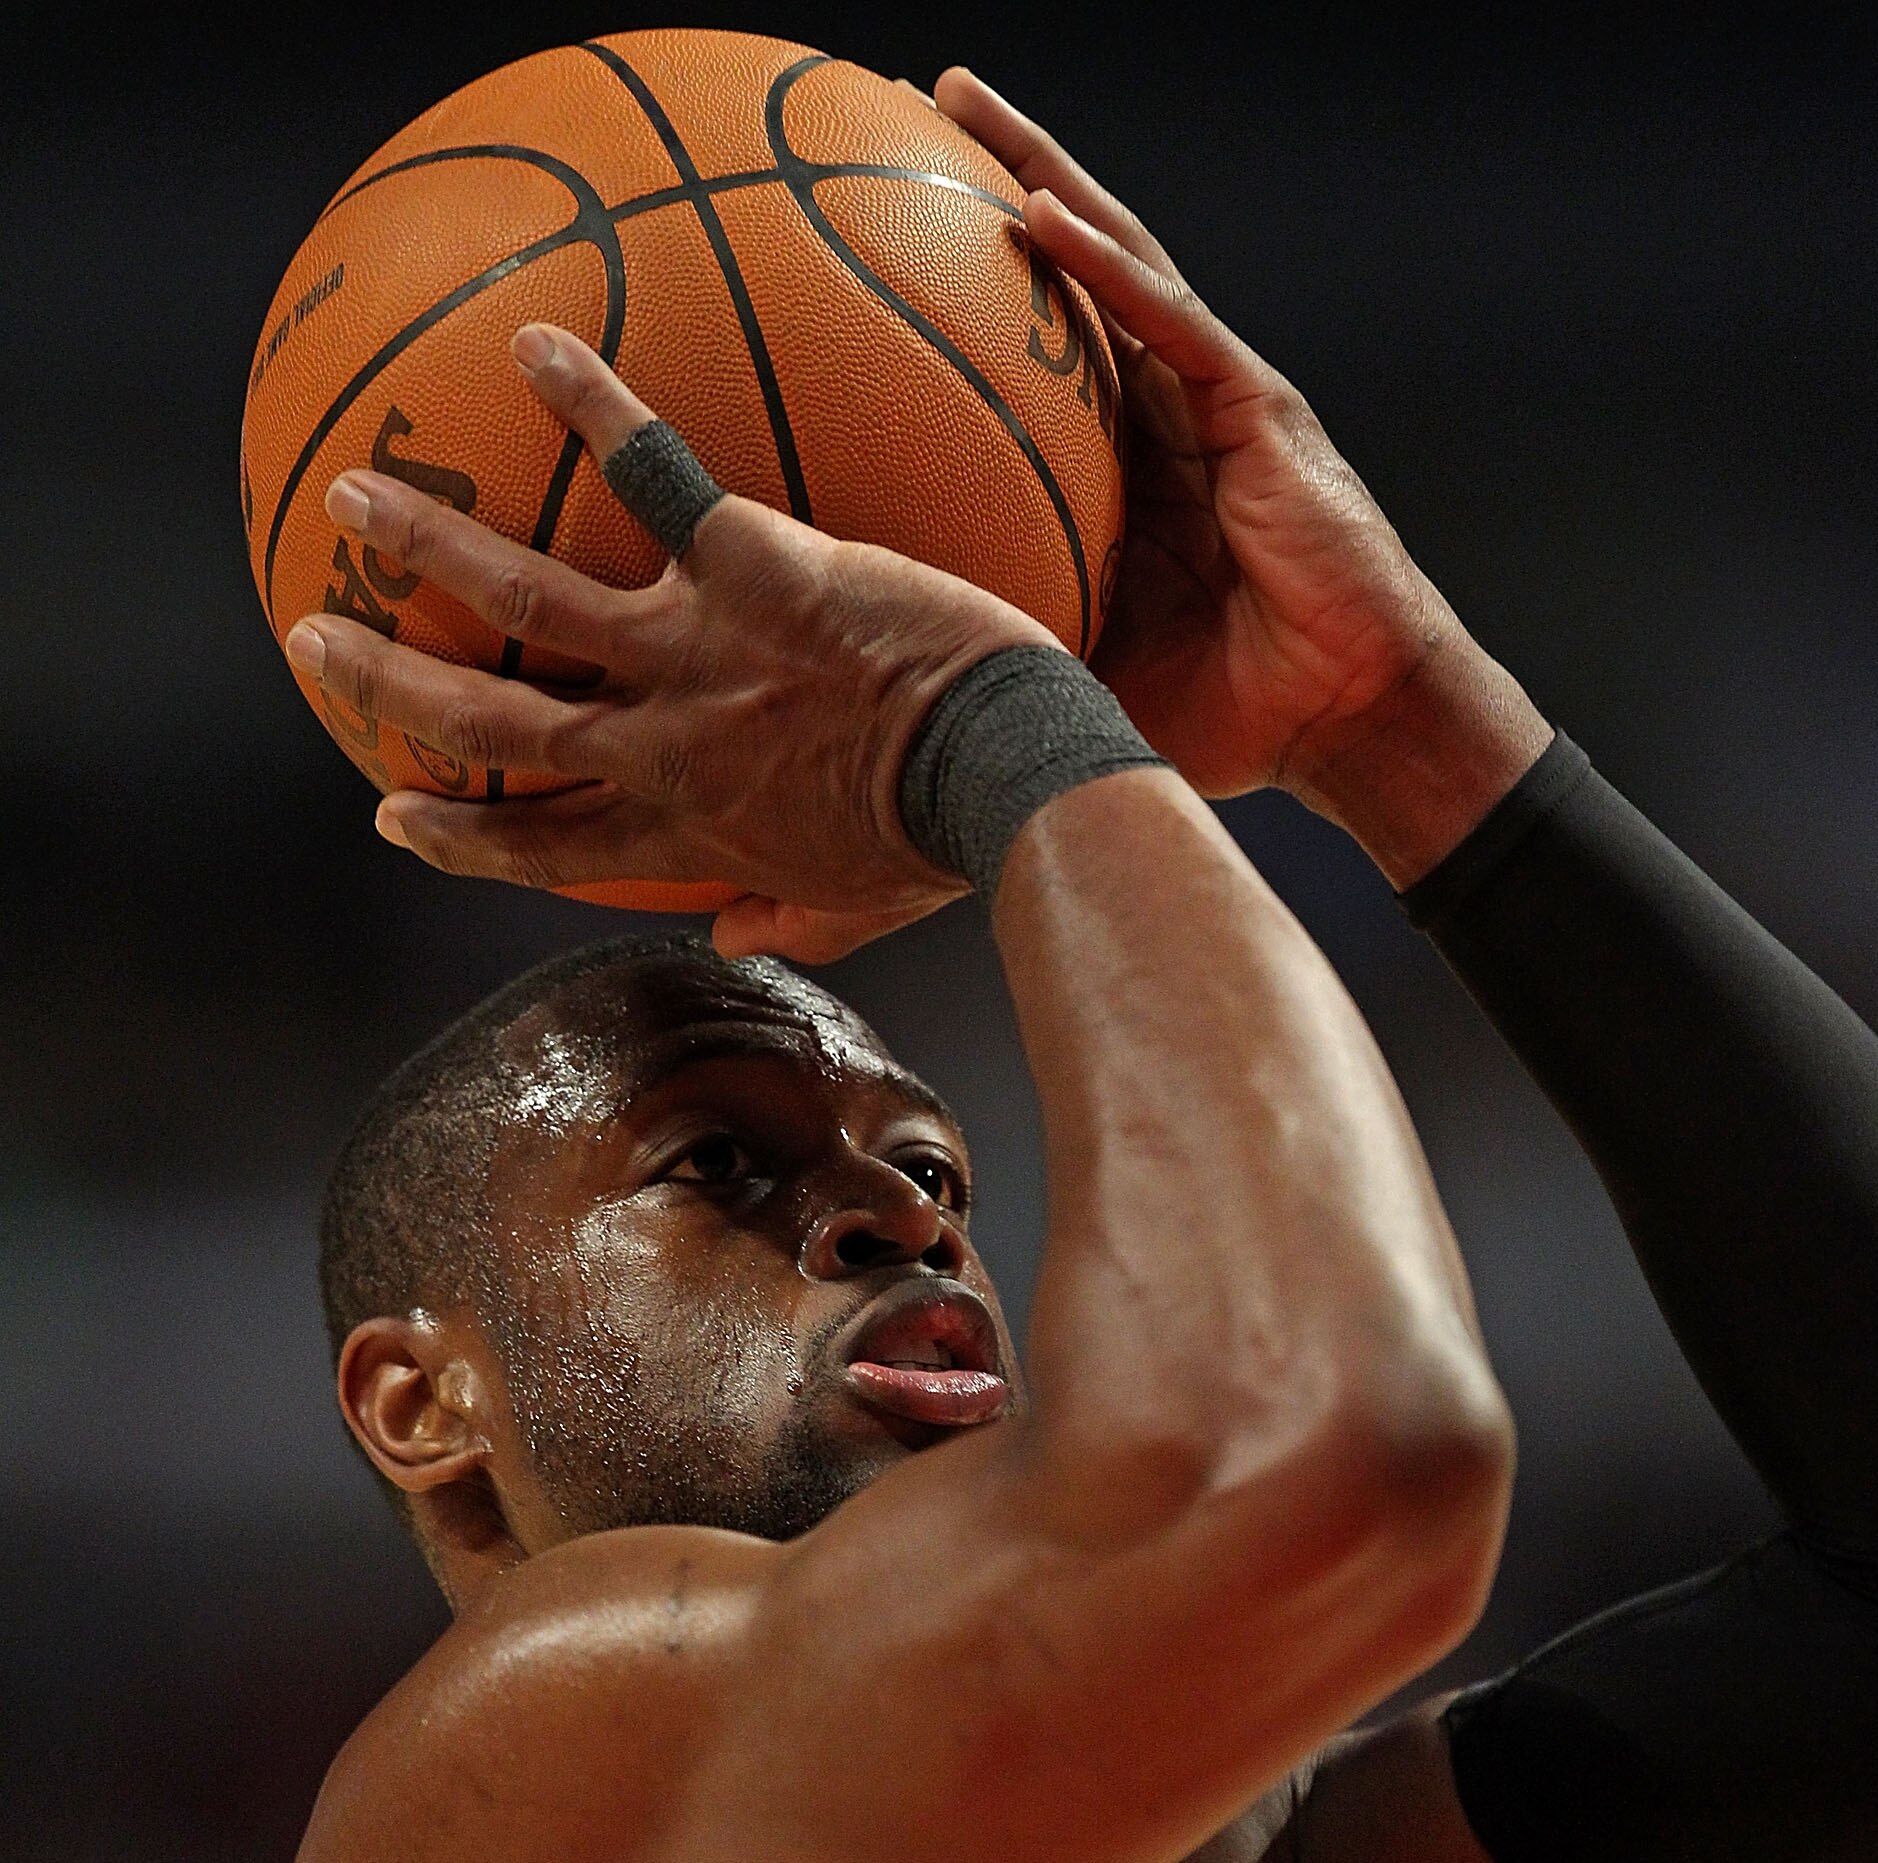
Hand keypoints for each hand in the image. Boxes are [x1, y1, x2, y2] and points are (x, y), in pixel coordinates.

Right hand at [288, 327, 1052, 958]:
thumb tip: (740, 941)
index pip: (541, 847)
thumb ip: (791, 920)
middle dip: (391, 687)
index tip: (394, 816)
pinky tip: (533, 346)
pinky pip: (654, 474)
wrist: (1003, 775)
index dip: (459, 840)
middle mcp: (661, 748)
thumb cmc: (950, 842)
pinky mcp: (750, 565)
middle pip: (492, 725)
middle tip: (314, 643)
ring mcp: (694, 655)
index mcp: (684, 828)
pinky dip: (592, 409)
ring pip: (524, 603)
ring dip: (429, 544)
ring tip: (354, 494)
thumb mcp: (862, 908)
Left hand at [934, 70, 1548, 882]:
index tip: (875, 237)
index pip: (1039, 349)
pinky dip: (1106, 266)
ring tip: (954, 104)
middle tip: (900, 108)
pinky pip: (1170, 323)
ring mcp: (1213, 400)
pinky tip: (1038, 210)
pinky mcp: (1256, 408)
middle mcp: (1165, 412)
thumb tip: (892, 640)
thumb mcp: (1087, 673)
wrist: (1347, 722)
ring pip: (1115, 256)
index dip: (968, 284)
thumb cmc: (1231, 717)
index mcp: (1127, 468)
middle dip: (995, 177)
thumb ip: (1008, 633)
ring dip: (1038, 173)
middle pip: (1070, 266)